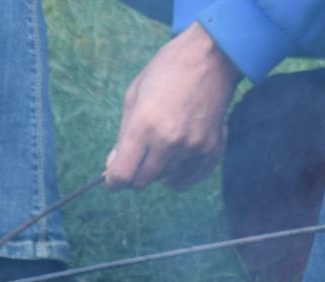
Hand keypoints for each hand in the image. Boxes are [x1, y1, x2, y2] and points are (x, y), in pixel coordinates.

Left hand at [106, 23, 240, 191]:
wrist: (211, 56)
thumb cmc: (166, 72)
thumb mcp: (134, 97)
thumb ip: (123, 137)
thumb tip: (113, 168)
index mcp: (144, 125)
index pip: (122, 175)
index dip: (114, 180)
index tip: (113, 177)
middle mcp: (169, 140)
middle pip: (141, 182)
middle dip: (134, 173)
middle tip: (138, 155)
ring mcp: (193, 147)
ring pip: (163, 180)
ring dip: (158, 169)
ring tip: (163, 142)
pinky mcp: (211, 149)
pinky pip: (186, 180)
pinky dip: (177, 174)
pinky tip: (176, 155)